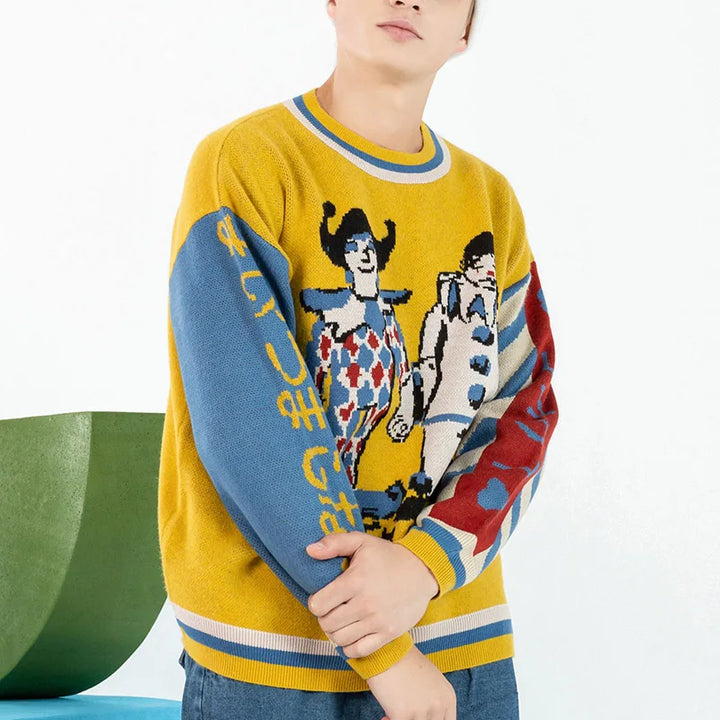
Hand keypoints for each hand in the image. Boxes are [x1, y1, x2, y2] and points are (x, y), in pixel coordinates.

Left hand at [306, 531, 438, 657]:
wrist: (422, 571)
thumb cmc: (387, 556)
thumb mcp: (361, 541)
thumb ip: (334, 543)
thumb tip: (309, 550)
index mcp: (355, 581)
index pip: (318, 604)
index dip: (316, 602)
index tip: (322, 597)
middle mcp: (365, 604)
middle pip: (327, 624)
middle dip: (324, 617)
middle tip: (331, 609)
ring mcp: (377, 621)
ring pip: (340, 639)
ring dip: (335, 632)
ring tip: (340, 620)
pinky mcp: (388, 633)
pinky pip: (358, 651)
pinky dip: (349, 646)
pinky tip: (351, 633)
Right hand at [367, 644, 455, 719]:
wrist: (387, 648)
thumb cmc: (405, 661)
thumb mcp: (430, 680)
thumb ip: (433, 700)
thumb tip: (427, 717)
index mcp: (448, 697)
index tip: (419, 719)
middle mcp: (439, 705)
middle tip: (406, 715)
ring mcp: (422, 711)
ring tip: (392, 713)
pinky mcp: (403, 714)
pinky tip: (385, 716)